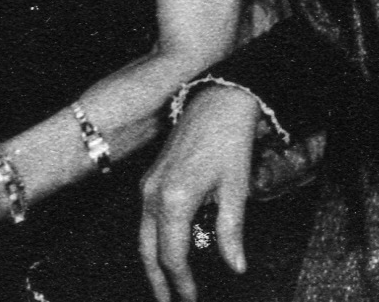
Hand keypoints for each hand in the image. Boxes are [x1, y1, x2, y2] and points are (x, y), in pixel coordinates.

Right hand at [139, 84, 256, 301]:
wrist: (218, 98)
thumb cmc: (229, 138)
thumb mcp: (236, 188)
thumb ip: (231, 232)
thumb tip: (236, 266)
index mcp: (174, 200)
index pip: (172, 255)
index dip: (181, 283)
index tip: (191, 300)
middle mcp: (153, 194)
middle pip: (148, 251)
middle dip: (157, 281)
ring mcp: (148, 185)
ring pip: (142, 236)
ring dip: (152, 263)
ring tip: (164, 285)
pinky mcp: (151, 177)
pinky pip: (145, 219)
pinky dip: (152, 241)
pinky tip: (165, 250)